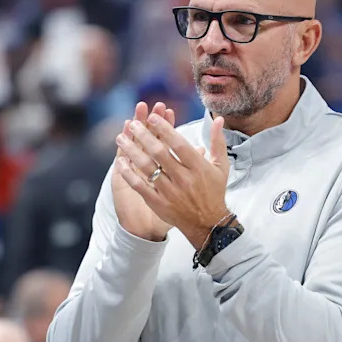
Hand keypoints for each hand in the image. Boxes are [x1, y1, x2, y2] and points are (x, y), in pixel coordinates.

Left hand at [115, 112, 230, 248]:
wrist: (208, 224)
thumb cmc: (213, 192)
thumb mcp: (220, 166)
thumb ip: (217, 142)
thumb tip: (218, 119)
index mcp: (198, 167)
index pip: (179, 144)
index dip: (165, 129)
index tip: (152, 117)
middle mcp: (184, 179)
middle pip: (160, 154)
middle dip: (144, 136)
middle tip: (133, 124)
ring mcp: (170, 192)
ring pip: (147, 168)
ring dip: (132, 151)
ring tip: (121, 138)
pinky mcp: (159, 203)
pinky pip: (140, 186)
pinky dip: (129, 174)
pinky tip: (120, 163)